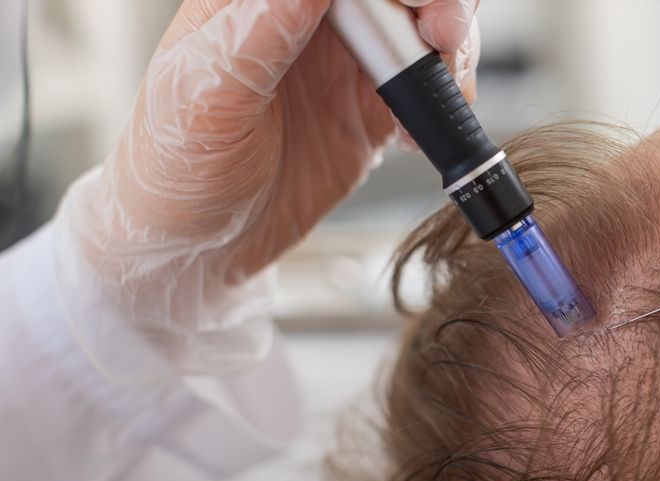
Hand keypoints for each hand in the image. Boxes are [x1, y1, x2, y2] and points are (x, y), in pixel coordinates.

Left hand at [56, 0, 479, 377]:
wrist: (201, 244)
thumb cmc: (177, 165)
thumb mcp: (209, 93)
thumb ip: (264, 28)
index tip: (410, 4)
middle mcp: (309, 18)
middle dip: (436, 1)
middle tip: (443, 32)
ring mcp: (346, 61)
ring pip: (421, 28)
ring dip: (449, 49)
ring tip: (445, 86)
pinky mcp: (372, 108)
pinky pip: (425, 88)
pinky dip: (442, 103)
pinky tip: (419, 134)